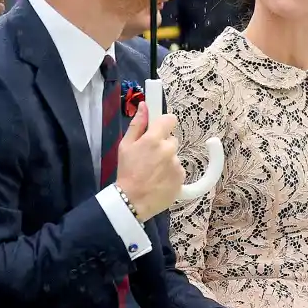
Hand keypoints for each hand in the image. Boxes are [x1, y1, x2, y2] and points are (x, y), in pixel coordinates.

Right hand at [115, 103, 184, 219]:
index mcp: (154, 139)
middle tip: (149, 157)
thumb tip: (145, 105)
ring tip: (152, 172)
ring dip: (166, 160)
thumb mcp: (125, 146)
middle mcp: (168, 149)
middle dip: (163, 145)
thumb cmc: (126, 172)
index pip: (170, 119)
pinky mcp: (181, 178)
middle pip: (172, 140)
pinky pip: (178, 170)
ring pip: (174, 156)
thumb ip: (137, 124)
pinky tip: (158, 180)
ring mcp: (176, 164)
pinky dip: (171, 173)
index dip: (165, 123)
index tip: (159, 129)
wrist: (132, 201)